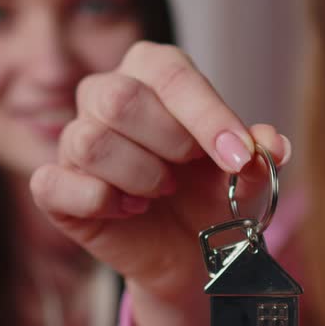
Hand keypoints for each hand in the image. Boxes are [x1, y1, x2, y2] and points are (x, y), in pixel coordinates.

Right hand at [30, 43, 288, 325]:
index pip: (170, 74)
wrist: (196, 255)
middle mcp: (105, 93)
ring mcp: (74, 139)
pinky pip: (54, 182)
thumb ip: (259, 155)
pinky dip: (100, 201)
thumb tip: (270, 146)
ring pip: (90, 141)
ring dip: (140, 175)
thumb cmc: (218, 196)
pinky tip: (130, 210)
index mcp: (153, 71)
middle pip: (118, 98)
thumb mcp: (249, 177)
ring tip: (161, 190)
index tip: (239, 157)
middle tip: (187, 170)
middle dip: (167, 142)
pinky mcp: (54, 186)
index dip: (207, 116)